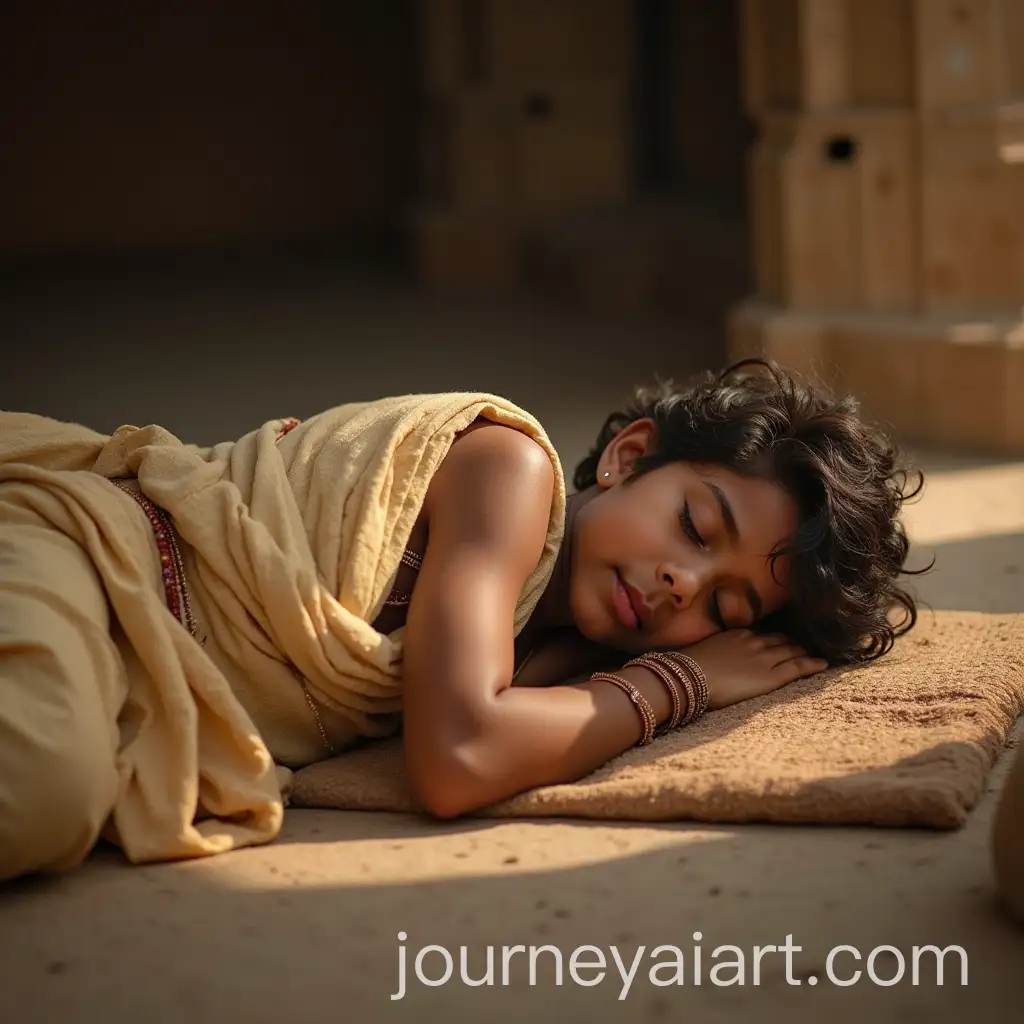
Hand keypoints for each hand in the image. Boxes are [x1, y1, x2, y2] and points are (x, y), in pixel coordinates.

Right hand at [676, 630, 828, 710]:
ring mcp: (764, 658)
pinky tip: (823, 664)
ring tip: (813, 654)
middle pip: (781, 641)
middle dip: (793, 643)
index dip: (775, 639)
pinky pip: (797, 667)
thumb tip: (711, 658)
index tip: (782, 642)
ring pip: (792, 652)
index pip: (763, 634)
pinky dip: (812, 664)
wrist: (689, 677)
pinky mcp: (771, 676)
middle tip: (804, 647)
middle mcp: (755, 642)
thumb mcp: (703, 651)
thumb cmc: (689, 668)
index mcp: (738, 634)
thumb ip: (716, 651)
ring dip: (804, 652)